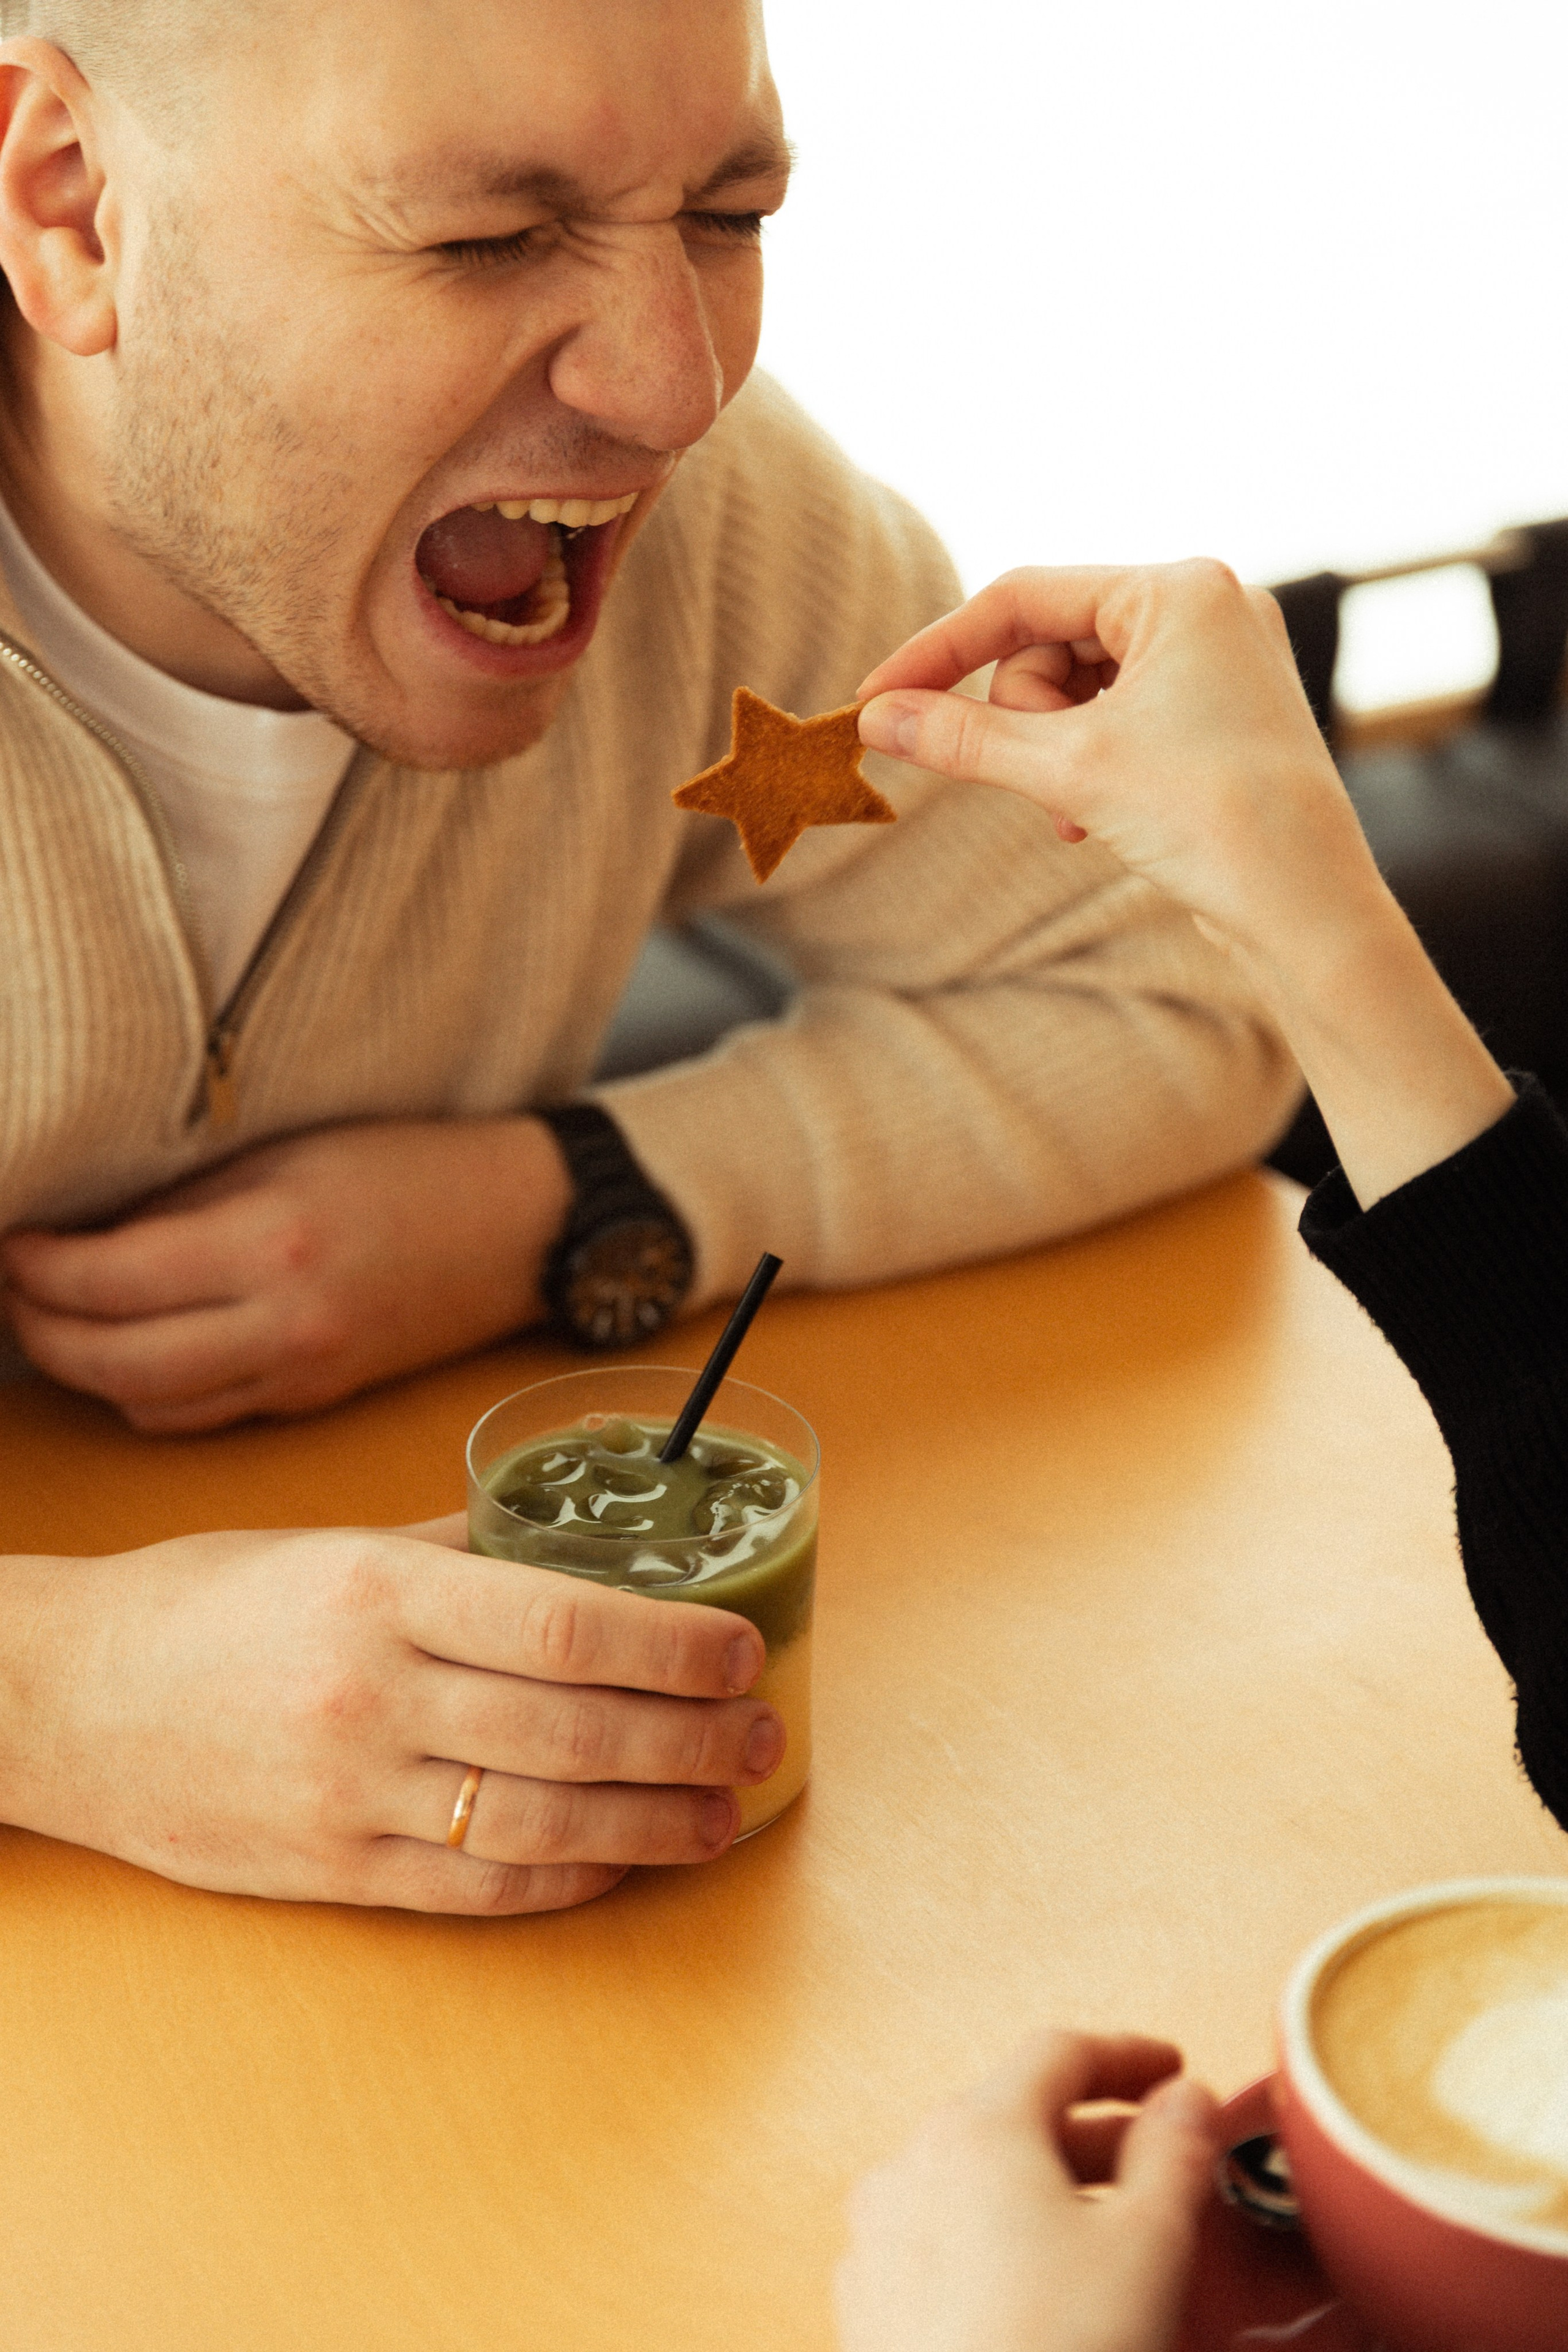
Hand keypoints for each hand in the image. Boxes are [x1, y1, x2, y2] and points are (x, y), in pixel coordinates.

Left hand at [0, 1114, 571, 1431]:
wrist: (521, 1225)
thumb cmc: (409, 1165)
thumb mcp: (288, 1152)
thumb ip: (189, 1199)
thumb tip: (85, 1229)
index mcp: (273, 1244)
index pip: (111, 1280)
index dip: (36, 1267)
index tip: (8, 1239)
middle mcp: (285, 1325)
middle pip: (114, 1363)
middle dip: (38, 1331)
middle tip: (8, 1288)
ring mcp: (302, 1375)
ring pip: (151, 1404)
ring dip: (86, 1370)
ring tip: (54, 1320)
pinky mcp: (315, 1400)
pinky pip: (205, 1414)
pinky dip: (149, 1392)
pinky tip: (131, 1349)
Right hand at [0, 1524, 785, 1911]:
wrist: (68, 1699)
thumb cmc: (206, 1605)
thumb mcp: (329, 1545)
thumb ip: (455, 1548)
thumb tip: (572, 1545)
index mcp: (381, 1593)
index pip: (563, 1621)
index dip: (671, 1643)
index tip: (744, 1647)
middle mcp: (373, 1694)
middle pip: (573, 1729)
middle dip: (690, 1738)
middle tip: (764, 1733)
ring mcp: (352, 1794)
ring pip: (541, 1820)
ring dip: (653, 1823)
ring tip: (722, 1814)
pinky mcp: (332, 1873)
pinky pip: (476, 1887)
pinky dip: (565, 1877)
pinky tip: (622, 1860)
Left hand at [836, 2030, 1216, 2351]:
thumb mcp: (1150, 2244)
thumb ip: (1175, 2152)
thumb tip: (1185, 2102)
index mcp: (976, 2131)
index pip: (1059, 2051)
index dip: (1129, 2055)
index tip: (1169, 2071)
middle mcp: (911, 2168)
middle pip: (1011, 2113)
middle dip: (1093, 2132)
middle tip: (1155, 2156)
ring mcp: (879, 2240)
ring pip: (974, 2182)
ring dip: (1045, 2191)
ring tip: (1107, 2236)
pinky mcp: (871, 2307)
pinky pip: (942, 2242)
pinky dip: (999, 2243)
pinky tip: (1044, 2296)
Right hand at [857, 560, 1378, 975]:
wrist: (1307, 909)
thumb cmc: (1210, 820)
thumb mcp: (1067, 769)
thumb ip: (964, 736)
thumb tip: (879, 719)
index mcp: (1181, 588)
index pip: (1023, 596)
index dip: (940, 650)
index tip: (878, 699)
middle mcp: (1208, 607)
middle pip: (1049, 644)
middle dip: (1026, 719)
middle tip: (1043, 780)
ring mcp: (1218, 662)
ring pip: (1077, 690)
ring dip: (1055, 754)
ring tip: (1077, 812)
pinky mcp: (1218, 715)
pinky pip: (1116, 720)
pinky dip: (1089, 767)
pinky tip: (1096, 821)